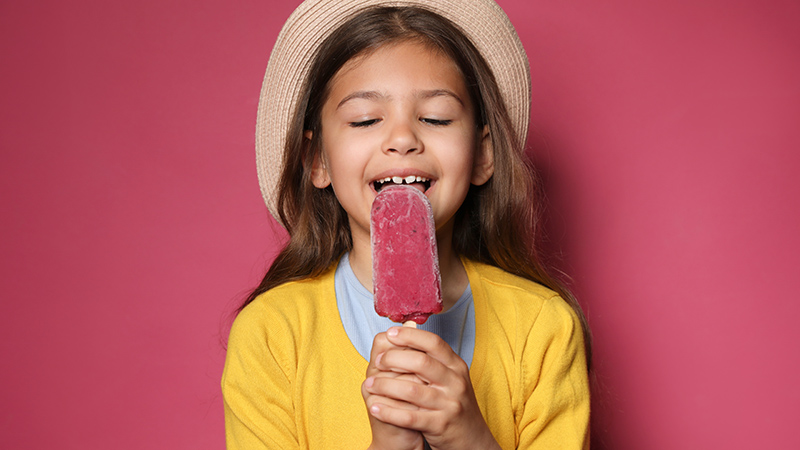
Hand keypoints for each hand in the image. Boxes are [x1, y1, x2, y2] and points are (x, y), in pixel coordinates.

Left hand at [363, 327, 500, 449]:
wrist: (472, 438)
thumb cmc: (454, 403)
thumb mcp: (450, 377)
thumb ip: (431, 357)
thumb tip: (406, 329)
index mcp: (456, 366)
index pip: (434, 343)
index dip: (410, 335)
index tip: (391, 333)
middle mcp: (455, 382)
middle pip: (421, 362)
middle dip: (394, 358)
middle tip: (377, 361)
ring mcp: (449, 404)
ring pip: (412, 390)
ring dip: (386, 385)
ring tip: (369, 384)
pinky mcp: (440, 425)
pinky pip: (410, 417)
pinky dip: (389, 412)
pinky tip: (375, 407)